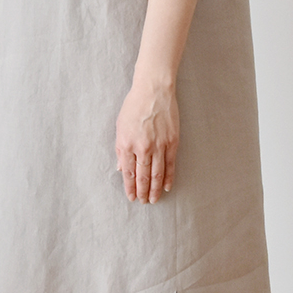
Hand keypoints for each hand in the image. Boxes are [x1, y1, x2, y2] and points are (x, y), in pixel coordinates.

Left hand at [115, 79, 177, 203]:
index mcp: (127, 144)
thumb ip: (121, 149)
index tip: (131, 197)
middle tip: (143, 202)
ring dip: (154, 189)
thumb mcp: (120, 126)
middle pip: (142, 176)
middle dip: (142, 192)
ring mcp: (159, 145)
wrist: (153, 90)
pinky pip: (170, 164)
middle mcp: (142, 147)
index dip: (130, 187)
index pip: (129, 172)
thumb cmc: (134, 106)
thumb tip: (121, 168)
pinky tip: (166, 187)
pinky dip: (168, 178)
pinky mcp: (172, 142)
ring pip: (156, 174)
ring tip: (153, 199)